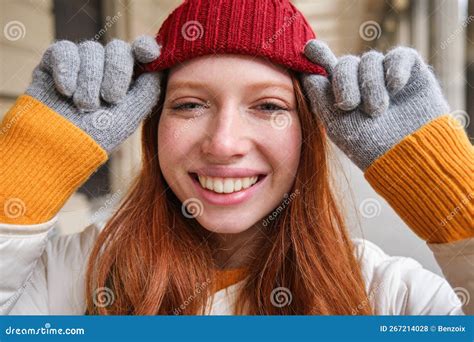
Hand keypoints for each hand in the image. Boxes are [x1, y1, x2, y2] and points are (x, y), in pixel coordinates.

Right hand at [25, 35, 161, 152]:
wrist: (60, 146)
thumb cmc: (98, 136)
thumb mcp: (130, 116)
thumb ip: (147, 90)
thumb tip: (159, 66)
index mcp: (128, 78)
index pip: (140, 51)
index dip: (146, 47)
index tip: (149, 53)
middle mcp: (105, 66)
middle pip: (118, 48)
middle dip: (117, 72)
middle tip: (111, 98)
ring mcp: (81, 62)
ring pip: (92, 49)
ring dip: (90, 80)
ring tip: (85, 106)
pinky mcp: (54, 60)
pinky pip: (65, 50)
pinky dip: (67, 70)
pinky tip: (67, 92)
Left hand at [302, 40, 449, 170]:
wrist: (407, 154)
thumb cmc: (368, 146)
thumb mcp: (335, 123)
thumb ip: (319, 95)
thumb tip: (307, 70)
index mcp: (341, 94)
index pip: (326, 67)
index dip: (317, 54)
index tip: (309, 49)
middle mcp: (362, 82)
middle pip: (346, 62)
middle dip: (344, 81)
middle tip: (349, 105)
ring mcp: (386, 76)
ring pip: (370, 60)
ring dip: (371, 85)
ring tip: (377, 111)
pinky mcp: (411, 72)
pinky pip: (400, 56)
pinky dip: (396, 69)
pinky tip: (396, 87)